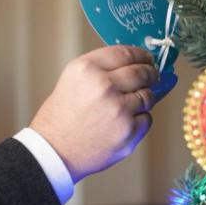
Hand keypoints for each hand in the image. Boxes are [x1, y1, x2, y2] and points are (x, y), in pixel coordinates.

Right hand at [29, 45, 158, 182]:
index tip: (147, 58)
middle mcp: (104, 86)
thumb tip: (136, 63)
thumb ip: (102, 68)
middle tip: (151, 77)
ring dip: (143, 99)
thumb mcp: (73, 79)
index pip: (125, 53)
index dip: (141, 55)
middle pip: (142, 72)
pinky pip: (146, 119)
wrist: (54, 151)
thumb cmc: (62, 117)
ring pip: (148, 96)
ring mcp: (118, 109)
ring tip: (126, 106)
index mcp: (87, 69)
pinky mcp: (128, 131)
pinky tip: (121, 124)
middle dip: (150, 74)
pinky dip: (139, 120)